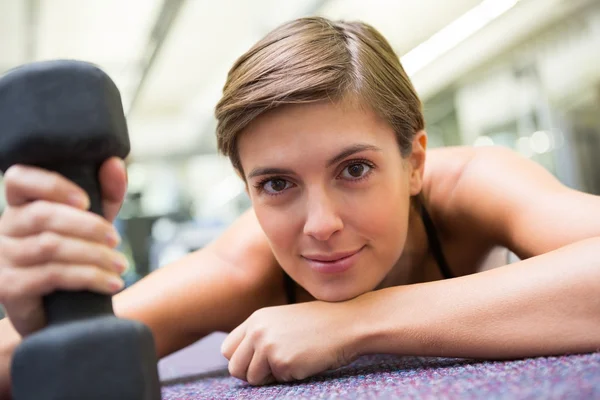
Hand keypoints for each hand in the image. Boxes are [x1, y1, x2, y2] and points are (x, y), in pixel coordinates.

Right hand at [0, 157, 127, 336]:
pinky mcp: (9, 286)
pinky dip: (89, 277)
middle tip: (116, 240)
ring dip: (94, 255)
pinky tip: (111, 283)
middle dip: (88, 226)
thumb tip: (115, 162)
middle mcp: (5, 226)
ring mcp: (3, 257)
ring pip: (50, 246)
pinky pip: (51, 275)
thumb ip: (106, 192)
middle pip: (43, 214)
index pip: (19, 178)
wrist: (58, 311)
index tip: (86, 200)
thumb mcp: (94, 221)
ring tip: (120, 265)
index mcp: (21, 204)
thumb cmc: (75, 256)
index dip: (52, 185)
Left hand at [221, 300, 360, 385]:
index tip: (258, 362)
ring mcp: (268, 346)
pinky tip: (305, 360)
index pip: (228, 349)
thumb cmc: (319, 324)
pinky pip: (276, 382)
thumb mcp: (283, 321)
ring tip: (293, 361)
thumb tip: (239, 362)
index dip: (242, 360)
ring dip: (271, 377)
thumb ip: (261, 335)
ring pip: (252, 379)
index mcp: (256, 319)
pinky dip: (290, 377)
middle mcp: (257, 330)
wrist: (347, 322)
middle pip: (234, 367)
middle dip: (252, 374)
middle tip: (274, 369)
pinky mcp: (282, 362)